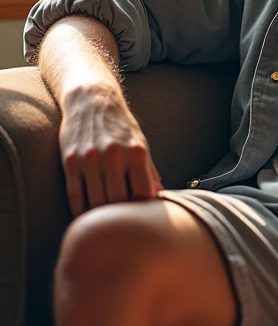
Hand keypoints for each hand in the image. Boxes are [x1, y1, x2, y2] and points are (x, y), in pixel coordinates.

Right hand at [59, 83, 162, 216]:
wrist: (91, 100)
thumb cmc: (120, 125)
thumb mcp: (140, 143)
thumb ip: (149, 171)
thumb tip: (160, 196)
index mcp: (136, 152)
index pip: (143, 193)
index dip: (143, 210)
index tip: (141, 217)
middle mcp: (113, 156)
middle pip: (119, 201)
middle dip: (122, 217)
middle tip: (123, 225)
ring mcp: (90, 159)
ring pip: (96, 203)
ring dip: (101, 217)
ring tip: (106, 223)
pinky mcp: (70, 162)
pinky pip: (75, 196)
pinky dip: (80, 211)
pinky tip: (87, 217)